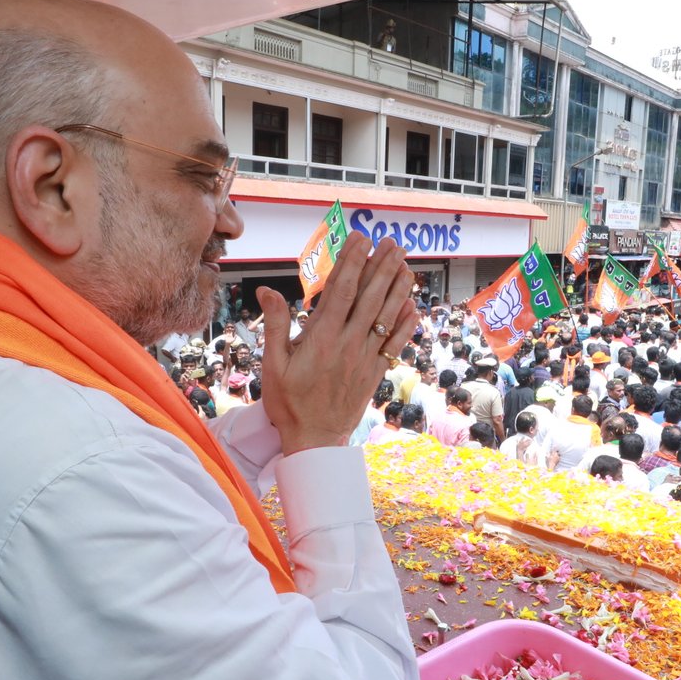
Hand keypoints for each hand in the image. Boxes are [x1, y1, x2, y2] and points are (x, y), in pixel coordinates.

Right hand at [258, 234, 417, 453]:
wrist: (314, 440)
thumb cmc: (289, 403)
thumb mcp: (272, 364)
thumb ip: (275, 325)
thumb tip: (267, 291)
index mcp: (322, 338)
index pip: (341, 291)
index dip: (353, 263)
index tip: (360, 239)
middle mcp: (348, 344)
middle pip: (370, 298)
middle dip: (382, 268)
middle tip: (393, 244)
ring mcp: (365, 358)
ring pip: (386, 318)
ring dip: (398, 290)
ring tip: (406, 265)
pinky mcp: (375, 372)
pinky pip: (395, 344)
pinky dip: (406, 325)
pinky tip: (413, 307)